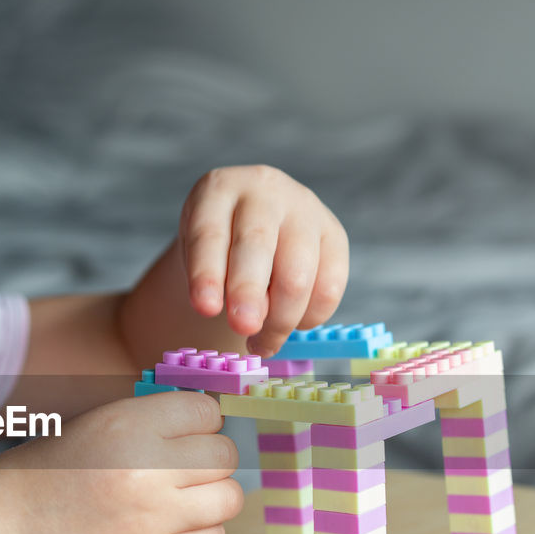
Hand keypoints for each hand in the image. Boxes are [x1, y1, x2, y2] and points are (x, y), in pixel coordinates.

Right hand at [0, 391, 240, 533]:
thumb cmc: (27, 484)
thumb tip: (192, 426)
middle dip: (210, 462)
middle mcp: (148, 466)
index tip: (185, 435)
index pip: (206, 411)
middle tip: (185, 472)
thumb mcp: (82, 430)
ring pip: (228, 500)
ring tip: (183, 503)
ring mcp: (153, 517)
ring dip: (211, 500)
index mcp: (127, 423)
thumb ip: (138, 426)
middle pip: (224, 456)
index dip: (199, 423)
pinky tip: (170, 531)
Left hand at [178, 165, 348, 358]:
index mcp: (218, 190)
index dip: (207, 274)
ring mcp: (304, 210)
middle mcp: (264, 191)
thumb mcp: (199, 256)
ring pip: (298, 273)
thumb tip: (252, 321)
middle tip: (242, 328)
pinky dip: (310, 316)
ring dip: (279, 319)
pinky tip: (291, 324)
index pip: (209, 234)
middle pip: (257, 245)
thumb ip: (214, 283)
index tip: (205, 310)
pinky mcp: (335, 235)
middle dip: (248, 293)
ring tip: (260, 343)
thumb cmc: (218, 245)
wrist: (252, 223)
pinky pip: (329, 287)